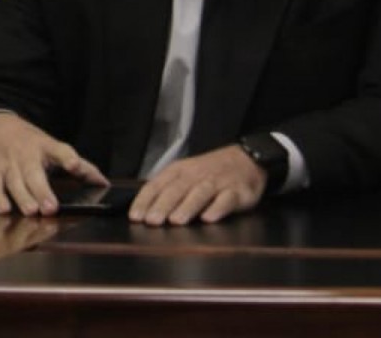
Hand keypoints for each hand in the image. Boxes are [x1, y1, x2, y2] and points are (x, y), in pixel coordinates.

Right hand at [0, 112, 107, 215]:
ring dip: (22, 197)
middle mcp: (25, 155)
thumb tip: (103, 182)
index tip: (74, 165)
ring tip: (31, 210)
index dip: (67, 157)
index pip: (59, 150)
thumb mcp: (51, 147)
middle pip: (33, 172)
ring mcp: (7, 164)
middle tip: (50, 207)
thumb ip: (79, 165)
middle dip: (41, 190)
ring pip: (14, 182)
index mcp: (44, 147)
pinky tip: (4, 209)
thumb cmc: (28, 142)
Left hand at [128, 144, 267, 224]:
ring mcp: (217, 183)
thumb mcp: (186, 175)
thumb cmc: (210, 171)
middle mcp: (195, 175)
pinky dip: (217, 208)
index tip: (135, 217)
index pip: (157, 184)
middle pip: (177, 189)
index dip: (145, 200)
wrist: (246, 159)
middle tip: (151, 221)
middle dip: (163, 205)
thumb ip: (168, 190)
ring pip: (199, 193)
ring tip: (176, 221)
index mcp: (179, 171)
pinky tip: (208, 219)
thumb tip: (144, 211)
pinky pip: (226, 200)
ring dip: (187, 206)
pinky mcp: (237, 192)